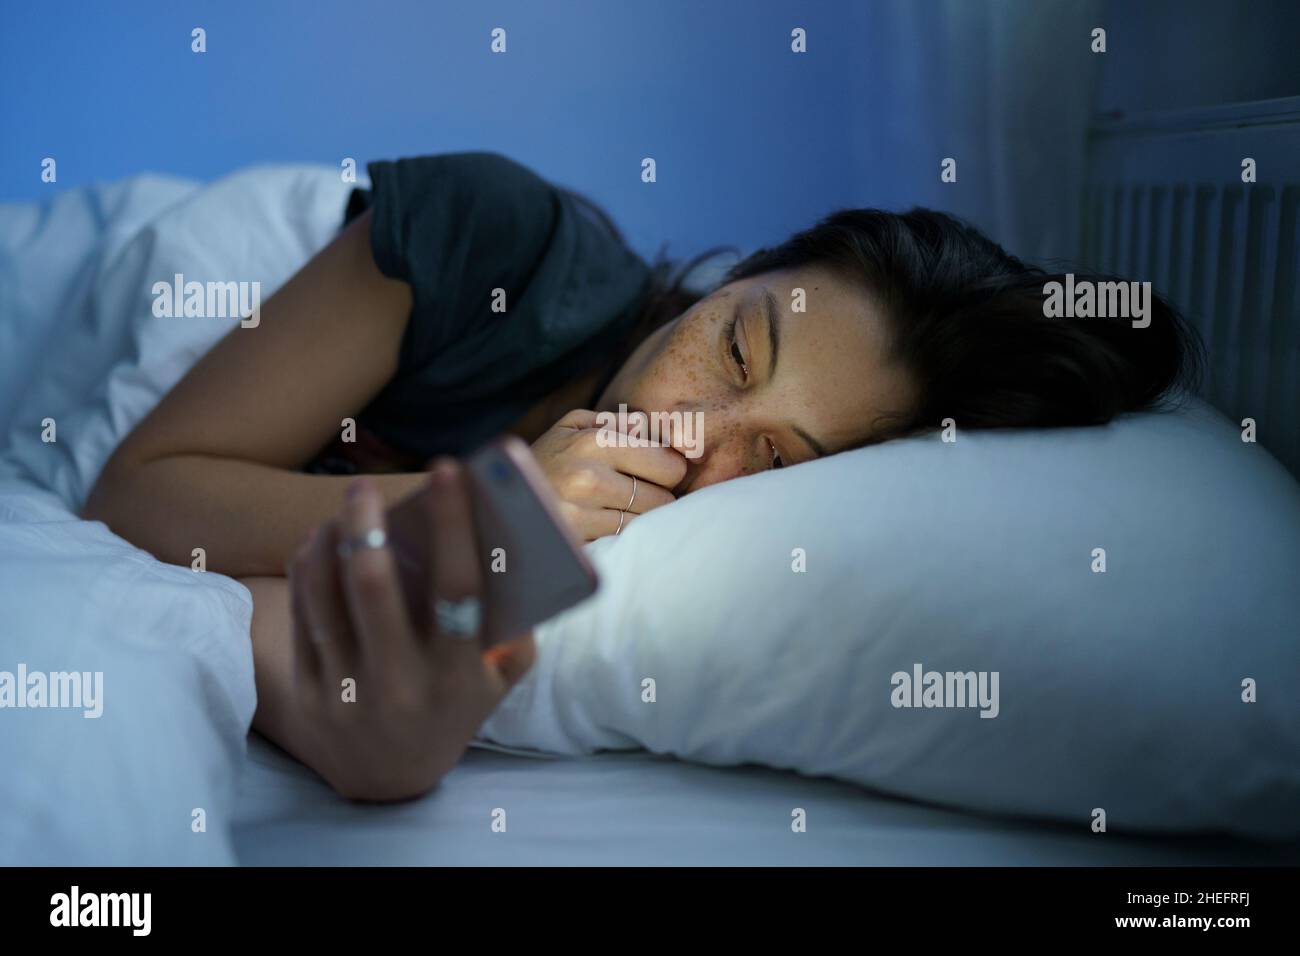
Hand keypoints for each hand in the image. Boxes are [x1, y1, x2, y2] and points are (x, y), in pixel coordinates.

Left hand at [286, 461, 535, 800]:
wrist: (390, 780)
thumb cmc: (455, 703)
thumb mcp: (500, 677)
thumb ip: (515, 624)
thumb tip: (498, 539)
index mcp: (458, 676)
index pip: (459, 588)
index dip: (454, 523)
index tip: (447, 469)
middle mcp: (400, 685)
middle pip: (374, 585)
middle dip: (366, 522)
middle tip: (364, 486)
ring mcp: (347, 692)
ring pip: (326, 594)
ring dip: (330, 539)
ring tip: (343, 511)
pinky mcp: (306, 694)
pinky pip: (301, 613)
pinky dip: (309, 567)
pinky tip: (319, 543)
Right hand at [531, 409, 686, 540]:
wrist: (496, 496)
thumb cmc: (546, 457)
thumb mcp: (574, 425)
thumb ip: (621, 421)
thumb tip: (666, 428)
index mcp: (594, 442)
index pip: (668, 465)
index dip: (667, 470)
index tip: (654, 472)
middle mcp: (588, 478)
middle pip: (662, 499)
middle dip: (655, 496)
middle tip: (635, 493)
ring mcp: (579, 515)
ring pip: (643, 524)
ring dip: (637, 518)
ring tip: (615, 508)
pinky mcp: (573, 543)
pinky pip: (619, 542)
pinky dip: (618, 536)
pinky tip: (601, 524)